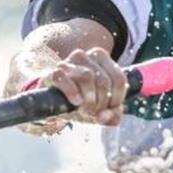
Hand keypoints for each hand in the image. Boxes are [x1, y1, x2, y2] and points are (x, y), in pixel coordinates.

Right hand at [8, 47, 127, 134]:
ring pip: (87, 76)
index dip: (117, 99)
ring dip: (88, 99)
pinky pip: (63, 77)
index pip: (118, 78)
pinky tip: (76, 102)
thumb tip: (104, 116)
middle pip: (103, 80)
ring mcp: (67, 62)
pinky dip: (71, 92)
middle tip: (93, 112)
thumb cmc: (82, 102)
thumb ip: (112, 116)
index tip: (108, 109)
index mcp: (101, 58)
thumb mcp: (101, 110)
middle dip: (101, 102)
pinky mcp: (53, 72)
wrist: (53, 101)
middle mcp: (85, 56)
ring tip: (84, 109)